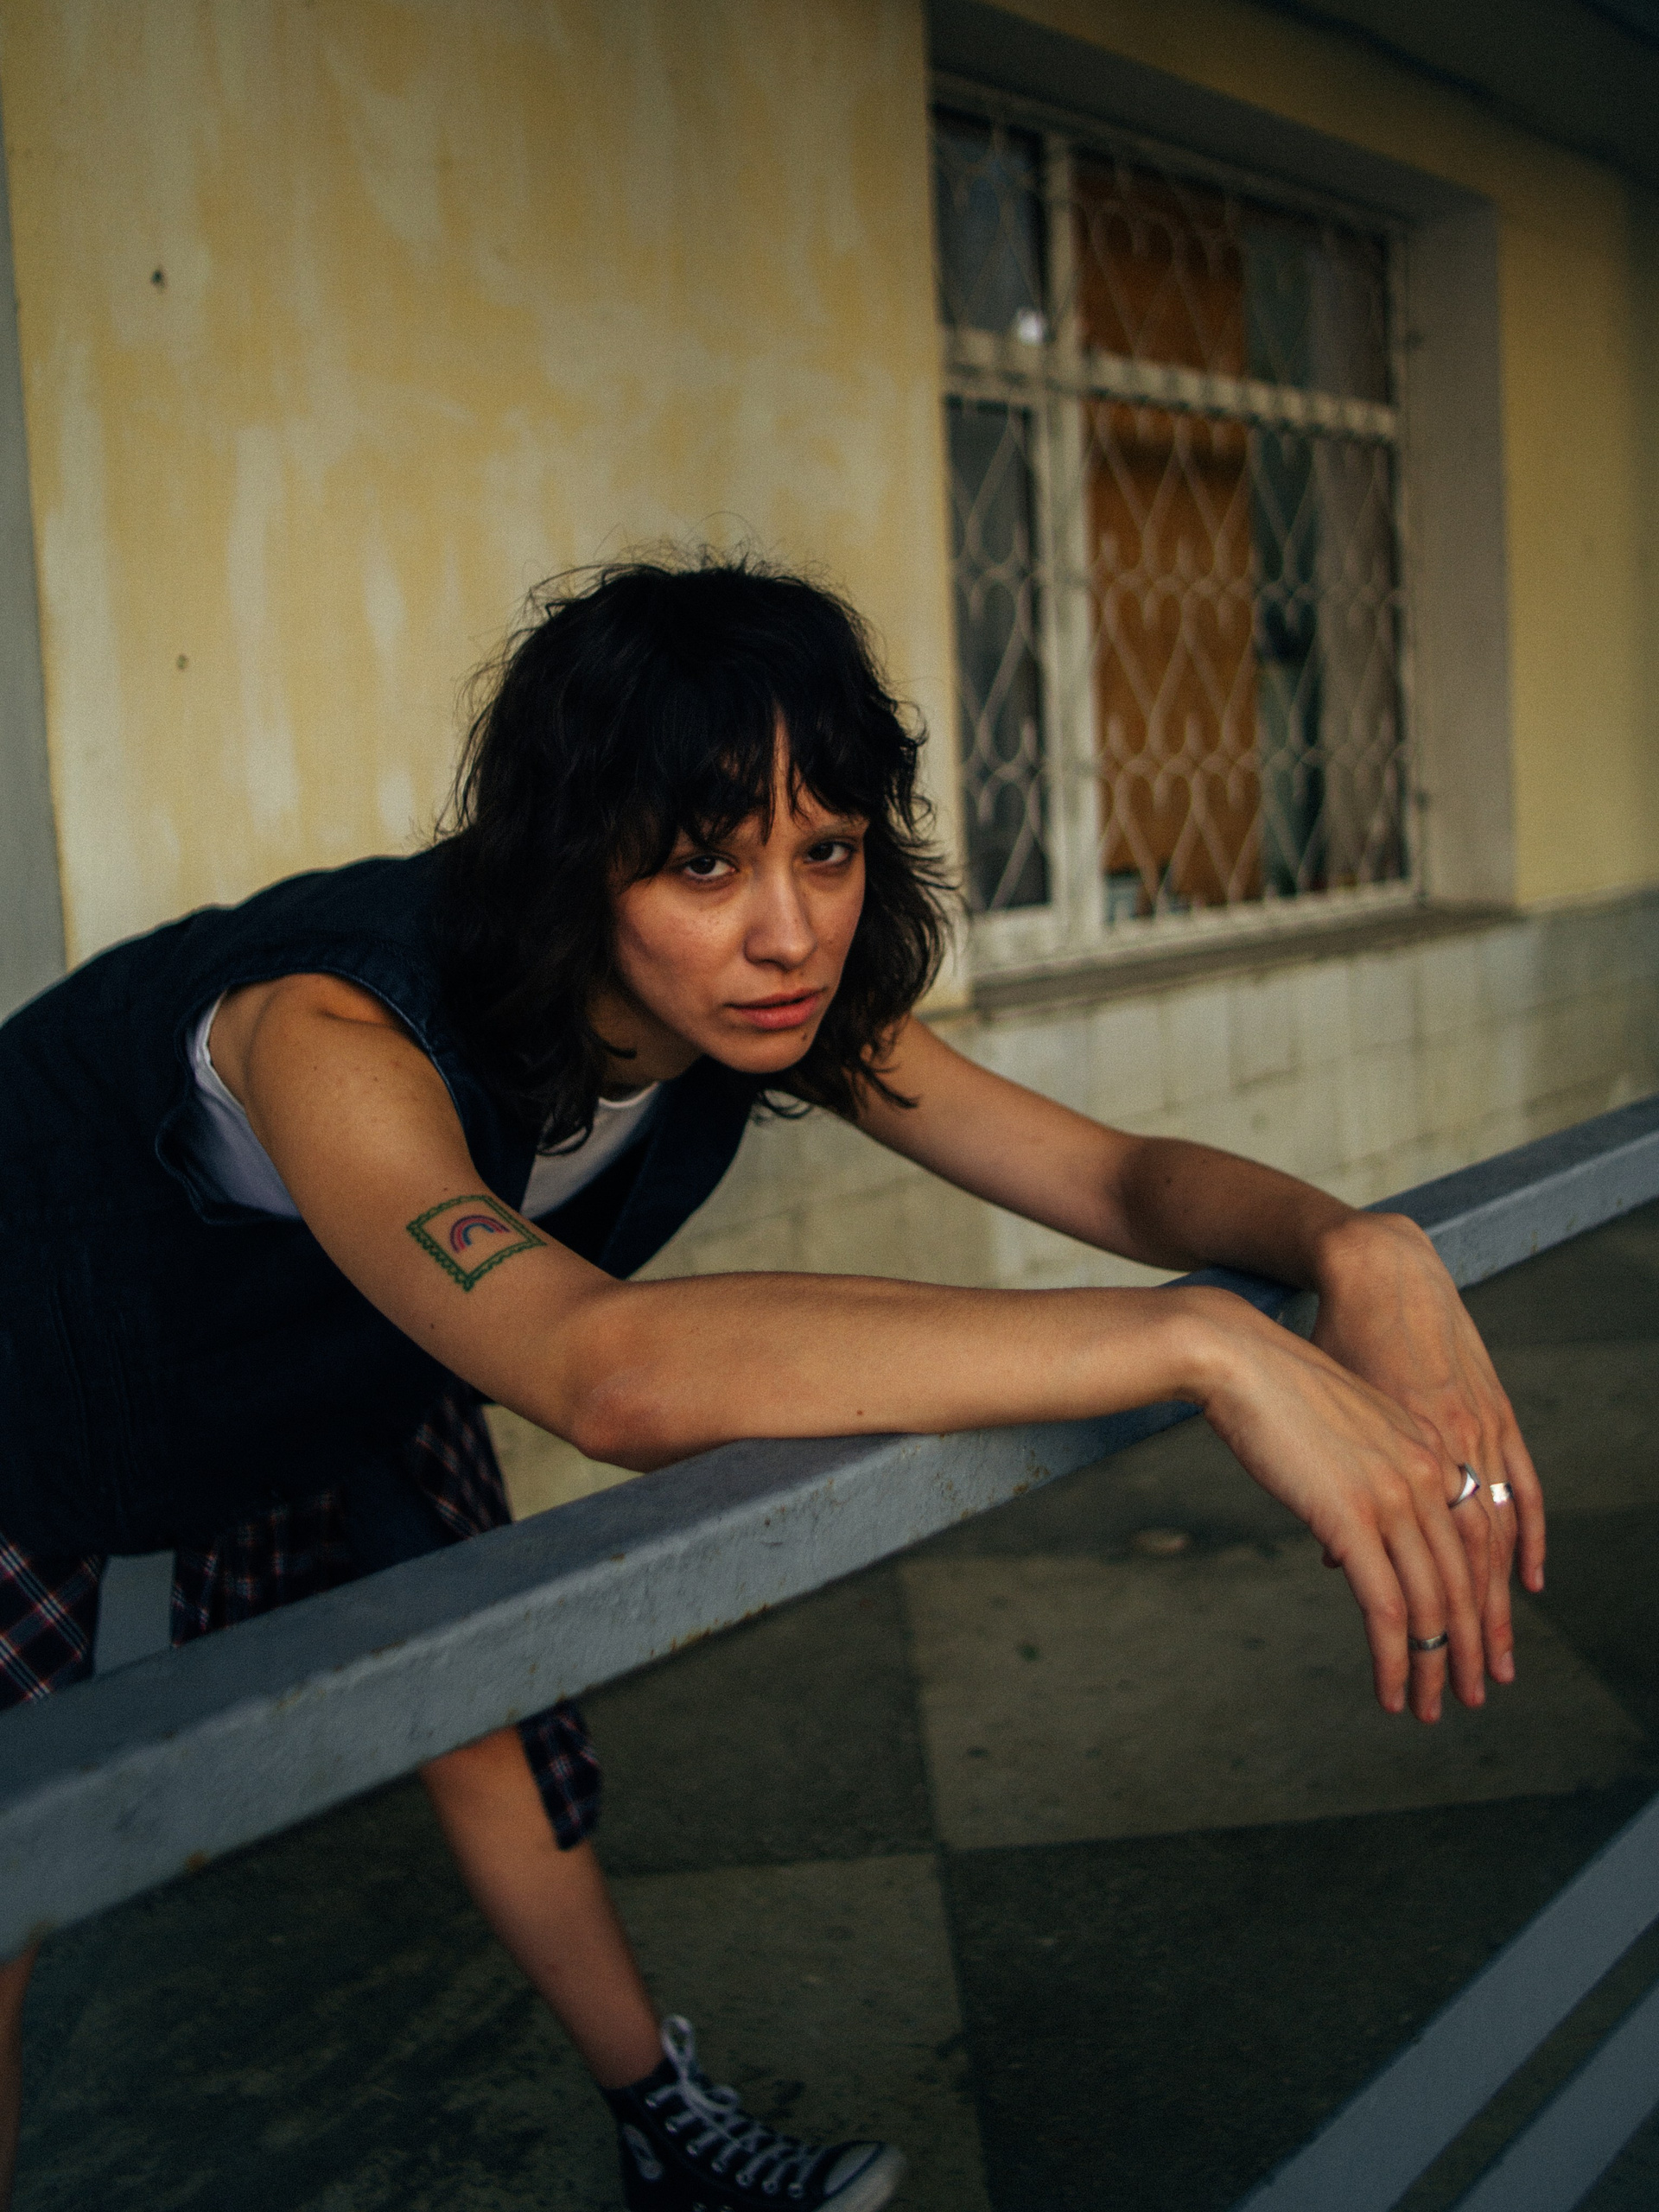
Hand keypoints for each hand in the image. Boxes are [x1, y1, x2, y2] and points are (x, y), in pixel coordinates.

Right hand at [1309, 1212, 1544, 1695]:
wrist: (1237, 1356)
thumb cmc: (1275, 1390)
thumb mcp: (1345, 1429)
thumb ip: (1368, 1477)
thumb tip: (1353, 1541)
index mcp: (1432, 1451)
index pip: (1475, 1544)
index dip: (1481, 1602)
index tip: (1477, 1644)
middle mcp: (1427, 1474)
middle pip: (1465, 1582)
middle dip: (1469, 1647)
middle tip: (1470, 1694)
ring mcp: (1393, 1496)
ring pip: (1432, 1604)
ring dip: (1433, 1665)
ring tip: (1429, 1706)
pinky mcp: (1352, 1518)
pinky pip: (1386, 1607)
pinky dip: (1393, 1658)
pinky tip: (1391, 1689)